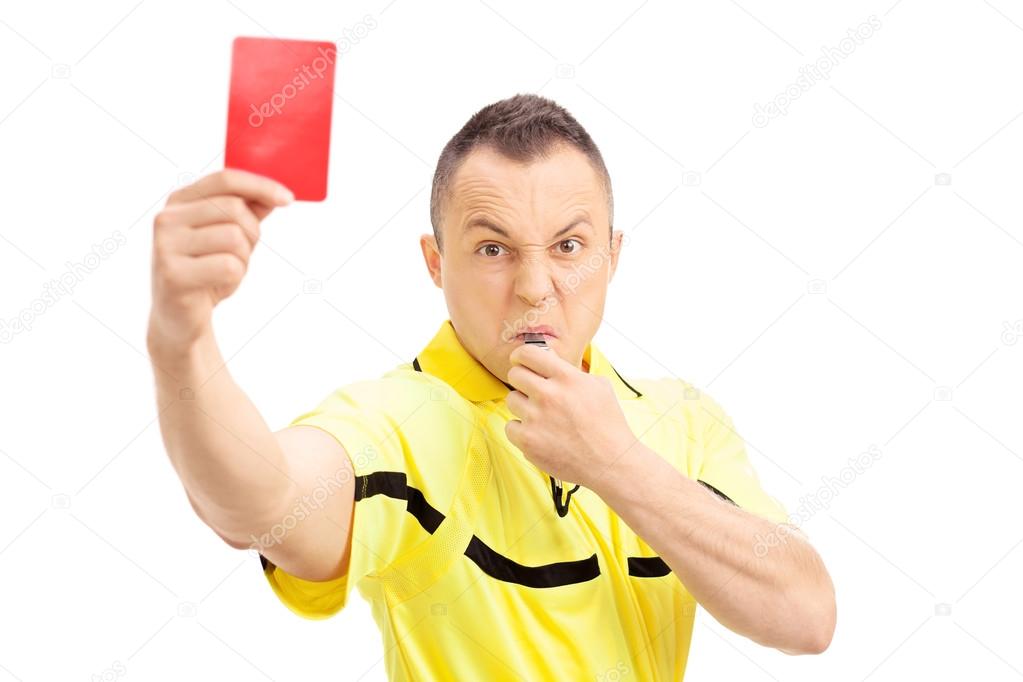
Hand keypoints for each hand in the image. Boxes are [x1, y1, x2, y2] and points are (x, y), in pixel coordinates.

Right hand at [147, 169, 292, 353]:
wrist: (180, 320)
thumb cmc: (207, 273)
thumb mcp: (228, 237)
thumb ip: (247, 211)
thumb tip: (275, 193)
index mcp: (179, 202)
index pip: (225, 179)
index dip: (260, 185)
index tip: (288, 199)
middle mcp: (167, 219)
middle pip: (234, 208)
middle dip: (252, 233)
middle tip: (242, 255)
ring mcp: (165, 246)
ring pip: (234, 237)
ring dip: (243, 259)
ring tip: (225, 272)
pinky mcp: (173, 274)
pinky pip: (229, 266)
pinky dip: (235, 279)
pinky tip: (218, 286)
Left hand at [503, 343, 636, 488]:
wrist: (610, 462)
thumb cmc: (607, 424)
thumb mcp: (598, 386)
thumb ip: (571, 370)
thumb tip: (548, 357)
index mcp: (567, 378)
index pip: (527, 354)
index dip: (520, 356)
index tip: (520, 362)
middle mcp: (549, 395)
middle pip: (514, 375)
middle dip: (522, 381)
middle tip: (532, 391)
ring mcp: (536, 418)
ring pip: (511, 400)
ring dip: (523, 406)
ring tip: (542, 417)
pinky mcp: (528, 440)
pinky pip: (510, 427)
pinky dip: (521, 431)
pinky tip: (539, 435)